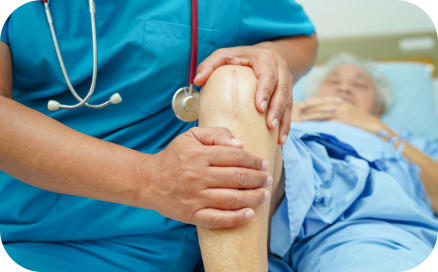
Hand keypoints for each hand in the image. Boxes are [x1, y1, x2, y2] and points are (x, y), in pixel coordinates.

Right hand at [140, 127, 270, 228]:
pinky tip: (250, 214)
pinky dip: (236, 218)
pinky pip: (218, 219)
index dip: (254, 161)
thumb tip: (240, 145)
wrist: (148, 180)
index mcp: (199, 155)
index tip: (263, 164)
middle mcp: (198, 176)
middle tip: (267, 179)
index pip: (236, 157)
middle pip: (238, 178)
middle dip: (258, 179)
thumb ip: (216, 134)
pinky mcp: (192, 215)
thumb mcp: (190, 136)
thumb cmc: (173, 157)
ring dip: (254, 197)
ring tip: (264, 195)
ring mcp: (195, 197)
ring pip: (232, 199)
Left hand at [194, 46, 292, 144]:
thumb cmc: (239, 58)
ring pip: (289, 101)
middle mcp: (280, 69)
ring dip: (284, 120)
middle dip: (277, 109)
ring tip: (278, 138)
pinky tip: (280, 140)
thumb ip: (210, 64)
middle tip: (269, 125)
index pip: (268, 75)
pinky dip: (286, 125)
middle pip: (282, 90)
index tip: (259, 108)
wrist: (263, 56)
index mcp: (265, 59)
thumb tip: (197, 80)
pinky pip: (290, 110)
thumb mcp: (224, 56)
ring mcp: (286, 81)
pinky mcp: (288, 93)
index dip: (265, 91)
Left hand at [297, 96, 384, 132]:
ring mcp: (342, 112)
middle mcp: (342, 105)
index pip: (326, 100)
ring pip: (322, 110)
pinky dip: (316, 119)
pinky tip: (309, 121)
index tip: (305, 101)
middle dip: (310, 104)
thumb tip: (332, 115)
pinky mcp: (343, 120)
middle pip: (322, 103)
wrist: (377, 127)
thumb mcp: (352, 115)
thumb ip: (342, 113)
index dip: (315, 100)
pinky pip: (327, 119)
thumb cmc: (364, 124)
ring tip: (301, 115)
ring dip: (311, 112)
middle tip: (299, 105)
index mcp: (344, 103)